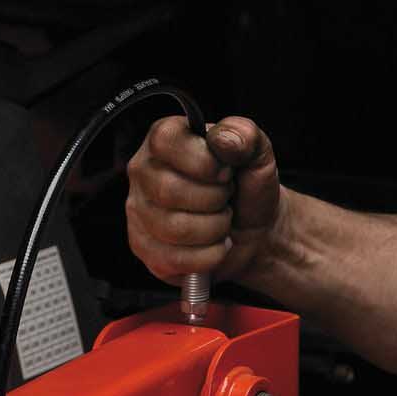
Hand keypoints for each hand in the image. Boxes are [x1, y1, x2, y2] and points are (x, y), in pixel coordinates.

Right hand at [125, 114, 282, 286]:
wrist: (255, 231)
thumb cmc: (248, 188)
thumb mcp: (257, 154)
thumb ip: (244, 135)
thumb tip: (222, 139)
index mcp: (164, 140)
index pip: (165, 142)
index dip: (203, 161)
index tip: (225, 171)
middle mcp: (144, 173)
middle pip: (169, 190)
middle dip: (214, 199)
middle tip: (226, 198)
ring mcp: (139, 213)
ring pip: (175, 228)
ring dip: (215, 228)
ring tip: (222, 220)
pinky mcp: (146, 250)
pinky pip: (176, 259)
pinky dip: (210, 255)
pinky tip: (216, 244)